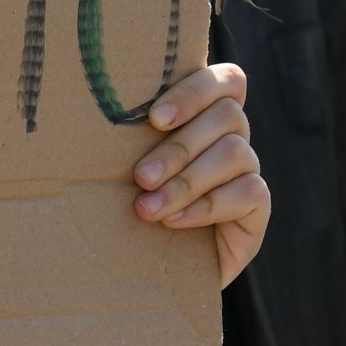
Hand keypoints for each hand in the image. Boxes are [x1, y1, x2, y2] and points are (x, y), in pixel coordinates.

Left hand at [129, 64, 270, 289]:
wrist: (142, 266)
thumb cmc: (120, 202)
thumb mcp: (119, 165)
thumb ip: (123, 135)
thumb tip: (88, 109)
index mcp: (204, 112)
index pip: (225, 80)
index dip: (194, 92)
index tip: (154, 119)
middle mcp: (231, 134)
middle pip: (227, 115)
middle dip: (179, 148)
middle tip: (141, 177)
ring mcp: (248, 168)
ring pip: (235, 153)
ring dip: (187, 181)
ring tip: (148, 208)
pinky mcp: (256, 205)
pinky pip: (247, 191)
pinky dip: (207, 206)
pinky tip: (174, 221)